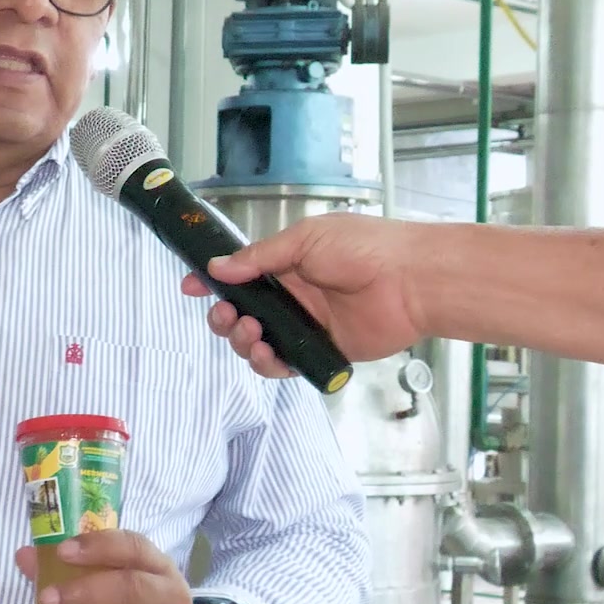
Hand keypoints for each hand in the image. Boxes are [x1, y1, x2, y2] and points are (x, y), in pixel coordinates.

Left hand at [14, 530, 209, 603]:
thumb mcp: (122, 584)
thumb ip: (74, 570)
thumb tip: (23, 557)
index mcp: (159, 569)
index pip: (133, 547)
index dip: (97, 546)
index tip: (62, 551)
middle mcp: (169, 601)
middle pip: (131, 590)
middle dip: (86, 593)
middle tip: (49, 599)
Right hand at [178, 212, 425, 377]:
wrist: (411, 280)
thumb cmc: (366, 249)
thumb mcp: (305, 240)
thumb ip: (260, 257)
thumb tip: (219, 267)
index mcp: (287, 264)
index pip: (240, 274)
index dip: (213, 281)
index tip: (191, 286)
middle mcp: (293, 296)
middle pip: (242, 313)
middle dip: (224, 316)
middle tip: (226, 314)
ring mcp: (305, 325)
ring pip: (257, 342)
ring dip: (242, 340)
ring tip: (250, 332)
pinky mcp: (320, 351)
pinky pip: (283, 364)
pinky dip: (268, 363)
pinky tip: (266, 353)